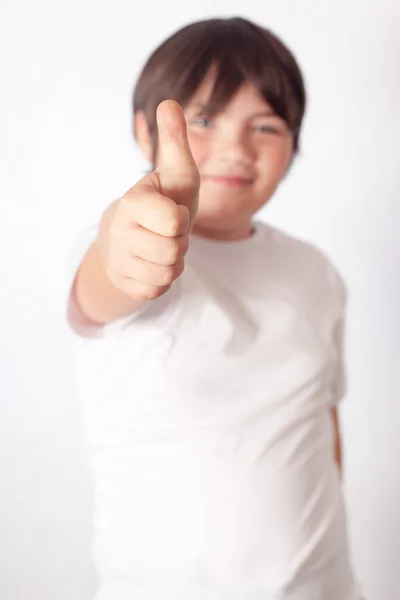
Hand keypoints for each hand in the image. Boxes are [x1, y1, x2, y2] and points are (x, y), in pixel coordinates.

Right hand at [97, 100, 199, 300]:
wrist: (136, 233)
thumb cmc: (164, 200)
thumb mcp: (176, 172)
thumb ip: (175, 141)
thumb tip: (170, 102)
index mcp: (133, 202)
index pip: (175, 223)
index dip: (182, 219)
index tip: (170, 211)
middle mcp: (119, 231)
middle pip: (173, 252)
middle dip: (180, 244)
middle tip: (167, 232)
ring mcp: (118, 259)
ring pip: (166, 274)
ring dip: (173, 263)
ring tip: (162, 246)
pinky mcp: (122, 282)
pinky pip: (156, 290)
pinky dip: (162, 280)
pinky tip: (153, 263)